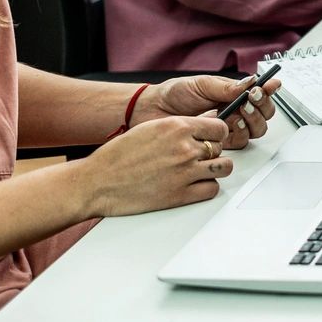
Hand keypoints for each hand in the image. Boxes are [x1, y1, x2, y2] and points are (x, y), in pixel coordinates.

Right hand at [76, 115, 232, 216]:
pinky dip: (206, 188)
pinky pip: (211, 189)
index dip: (217, 134)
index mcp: (176, 127)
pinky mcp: (181, 195)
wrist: (98, 182)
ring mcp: (185, 172)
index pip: (219, 127)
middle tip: (200, 156)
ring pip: (223, 168)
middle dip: (212, 152)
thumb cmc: (117, 156)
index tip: (212, 138)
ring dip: (214, 169)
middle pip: (221, 147)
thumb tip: (200, 126)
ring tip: (201, 170)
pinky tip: (194, 185)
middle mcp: (184, 148)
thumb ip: (177, 127)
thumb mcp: (150, 129)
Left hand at [140, 73, 279, 149]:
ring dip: (253, 120)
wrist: (152, 112)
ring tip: (239, 111)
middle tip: (251, 99)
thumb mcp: (201, 84)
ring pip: (256, 130)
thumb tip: (250, 83)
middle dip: (262, 106)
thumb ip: (226, 87)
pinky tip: (230, 125)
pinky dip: (240, 134)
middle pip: (263, 115)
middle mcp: (234, 111)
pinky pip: (240, 143)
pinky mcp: (220, 143)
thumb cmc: (173, 95)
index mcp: (232, 94)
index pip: (259, 95)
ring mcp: (228, 128)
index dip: (268, 91)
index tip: (270, 85)